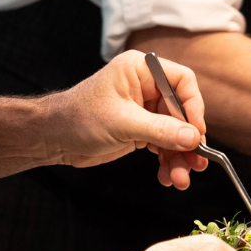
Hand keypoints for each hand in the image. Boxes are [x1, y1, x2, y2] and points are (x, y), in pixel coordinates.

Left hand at [49, 50, 209, 187]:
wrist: (53, 138)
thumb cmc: (78, 118)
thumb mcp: (122, 123)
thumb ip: (160, 130)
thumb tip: (193, 137)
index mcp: (141, 70)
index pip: (181, 81)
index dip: (193, 107)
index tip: (196, 133)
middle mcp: (146, 87)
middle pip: (182, 112)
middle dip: (187, 140)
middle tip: (196, 164)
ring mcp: (144, 109)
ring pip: (175, 132)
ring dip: (179, 157)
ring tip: (180, 179)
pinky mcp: (141, 130)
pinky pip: (164, 144)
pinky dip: (167, 161)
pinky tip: (167, 177)